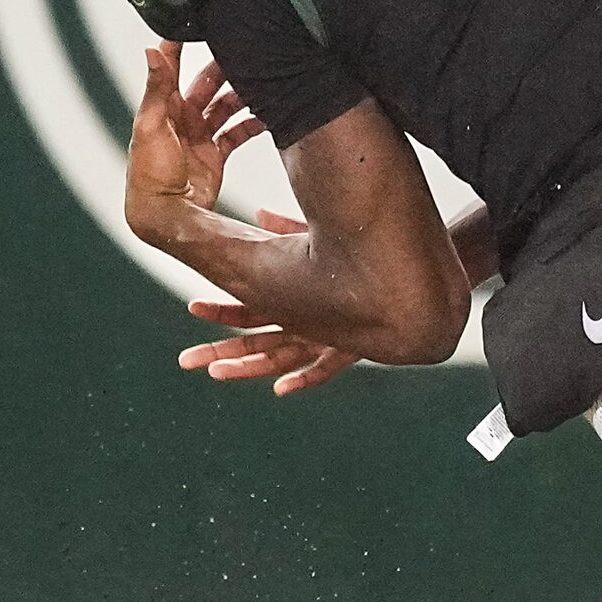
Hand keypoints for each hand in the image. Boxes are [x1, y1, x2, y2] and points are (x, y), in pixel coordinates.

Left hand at [124, 41, 264, 238]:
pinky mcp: (215, 153)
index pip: (172, 67)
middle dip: (225, 68)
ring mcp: (199, 135)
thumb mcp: (151, 126)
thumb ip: (156, 88)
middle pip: (207, 84)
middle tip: (246, 51)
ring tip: (265, 85)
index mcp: (163, 107)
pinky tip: (268, 118)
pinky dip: (252, 125)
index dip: (181, 45)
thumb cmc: (149, 173)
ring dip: (243, 96)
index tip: (198, 21)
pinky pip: (237, 133)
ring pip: (226, 106)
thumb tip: (152, 50)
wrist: (164, 214)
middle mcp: (181, 118)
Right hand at [178, 210, 359, 394]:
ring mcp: (326, 338)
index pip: (248, 310)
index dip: (221, 310)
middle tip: (185, 360)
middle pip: (255, 342)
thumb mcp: (322, 239)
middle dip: (220, 352)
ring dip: (249, 367)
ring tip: (217, 373)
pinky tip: (282, 389)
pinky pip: (326, 369)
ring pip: (280, 359)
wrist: (416, 279)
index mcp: (296, 302)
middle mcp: (307, 325)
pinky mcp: (351, 348)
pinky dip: (305, 379)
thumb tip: (259, 213)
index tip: (193, 307)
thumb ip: (290, 228)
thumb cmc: (369, 254)